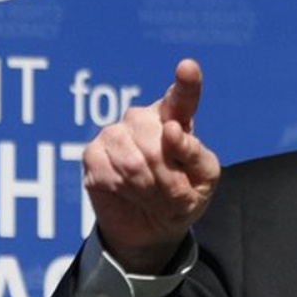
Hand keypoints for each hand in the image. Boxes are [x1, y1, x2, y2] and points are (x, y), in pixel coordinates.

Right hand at [82, 59, 220, 273]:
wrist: (151, 228)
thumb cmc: (182, 198)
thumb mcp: (203, 181)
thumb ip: (195, 155)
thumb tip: (170, 131)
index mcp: (176, 118)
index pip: (182, 98)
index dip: (186, 83)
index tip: (188, 67)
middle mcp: (143, 119)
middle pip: (156, 142)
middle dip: (168, 177)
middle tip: (172, 194)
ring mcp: (115, 134)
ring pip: (133, 160)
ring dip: (148, 189)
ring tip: (152, 195)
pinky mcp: (92, 154)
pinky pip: (109, 172)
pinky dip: (124, 191)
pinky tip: (128, 193)